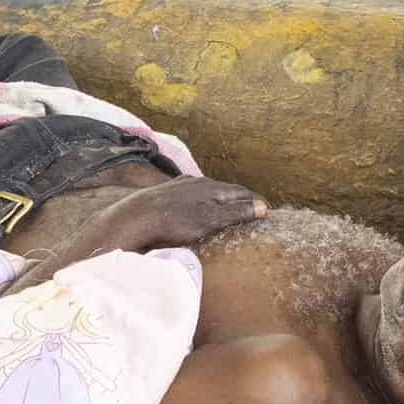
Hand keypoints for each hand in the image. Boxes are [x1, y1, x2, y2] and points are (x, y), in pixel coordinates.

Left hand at [90, 177, 264, 252]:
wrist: (136, 217)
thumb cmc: (175, 221)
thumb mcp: (211, 219)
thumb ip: (236, 212)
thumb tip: (262, 206)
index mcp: (212, 187)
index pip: (242, 192)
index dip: (256, 201)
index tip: (266, 210)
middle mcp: (198, 182)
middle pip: (226, 190)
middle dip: (240, 199)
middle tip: (252, 210)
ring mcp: (181, 186)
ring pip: (208, 191)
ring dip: (221, 199)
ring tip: (228, 209)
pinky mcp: (167, 193)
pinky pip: (192, 195)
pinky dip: (203, 202)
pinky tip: (198, 209)